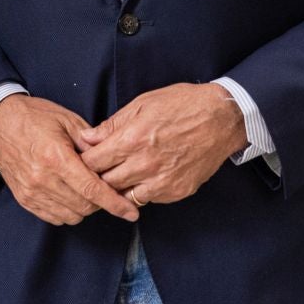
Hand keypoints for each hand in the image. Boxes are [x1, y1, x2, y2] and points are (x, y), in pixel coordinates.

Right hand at [0, 94, 140, 225]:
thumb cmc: (34, 117)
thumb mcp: (67, 120)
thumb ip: (90, 142)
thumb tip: (111, 159)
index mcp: (56, 157)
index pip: (92, 189)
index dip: (115, 204)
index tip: (131, 213)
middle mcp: (42, 178)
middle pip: (85, 206)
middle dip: (101, 202)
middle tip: (105, 187)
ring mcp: (31, 191)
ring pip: (71, 215)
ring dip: (85, 207)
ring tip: (85, 189)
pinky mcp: (24, 199)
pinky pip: (54, 217)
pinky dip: (68, 211)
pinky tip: (70, 195)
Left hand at [78, 83, 247, 206]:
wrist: (222, 118)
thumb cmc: (182, 105)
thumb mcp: (142, 104)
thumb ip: (112, 125)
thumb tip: (87, 138)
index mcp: (132, 139)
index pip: (93, 162)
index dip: (83, 161)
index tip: (81, 159)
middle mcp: (144, 164)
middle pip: (105, 182)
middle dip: (96, 177)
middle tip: (93, 172)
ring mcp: (161, 181)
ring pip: (123, 196)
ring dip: (116, 188)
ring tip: (115, 177)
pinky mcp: (176, 191)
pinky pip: (147, 199)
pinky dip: (139, 191)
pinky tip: (140, 178)